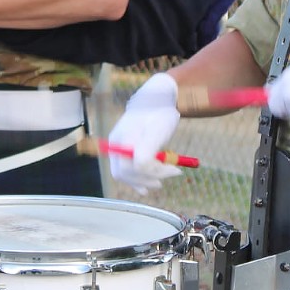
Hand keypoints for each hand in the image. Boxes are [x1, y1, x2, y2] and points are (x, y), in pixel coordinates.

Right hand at [107, 72, 182, 193]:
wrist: (154, 101)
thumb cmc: (158, 113)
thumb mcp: (157, 130)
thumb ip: (148, 150)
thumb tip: (143, 168)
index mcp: (124, 139)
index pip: (135, 165)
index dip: (154, 172)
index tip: (173, 169)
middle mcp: (116, 145)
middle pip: (126, 172)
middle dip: (147, 179)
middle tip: (166, 178)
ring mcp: (117, 148)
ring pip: (123, 175)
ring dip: (141, 181)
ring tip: (159, 183)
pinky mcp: (122, 152)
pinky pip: (124, 171)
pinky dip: (135, 181)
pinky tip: (144, 188)